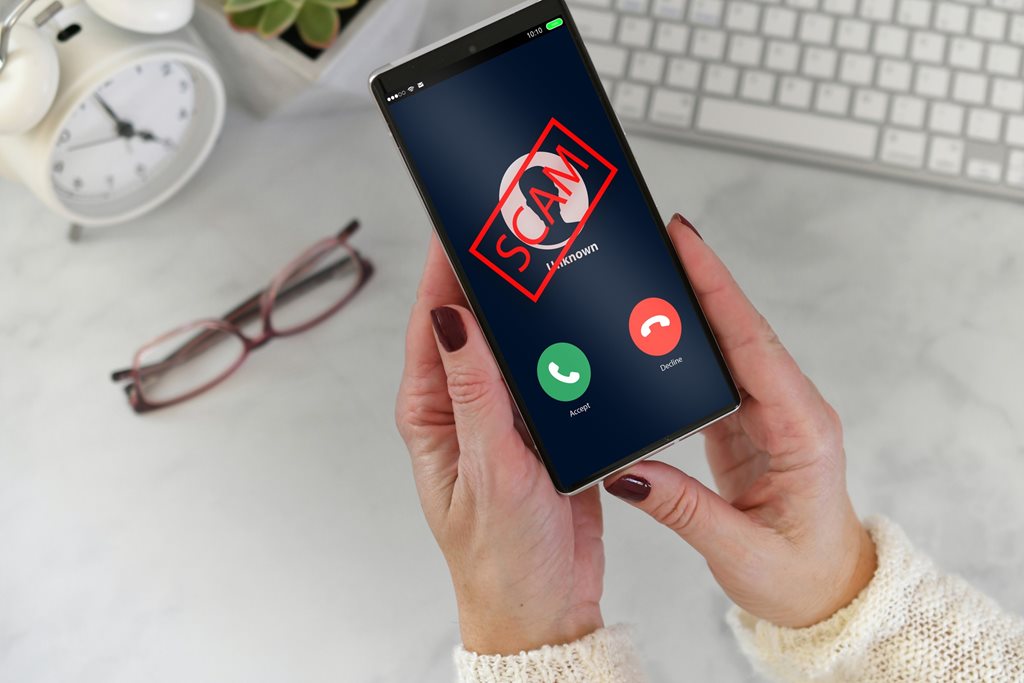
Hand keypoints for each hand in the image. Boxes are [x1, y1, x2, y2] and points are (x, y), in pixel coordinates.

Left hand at [395, 237, 604, 654]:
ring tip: (551, 258)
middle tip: (518, 224)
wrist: (548, 607)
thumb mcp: (487, 470)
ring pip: (518, 342)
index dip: (447, 266)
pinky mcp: (548, 426)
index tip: (464, 220)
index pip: (434, 321)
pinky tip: (583, 320)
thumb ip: (475, 392)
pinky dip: (567, 343)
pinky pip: (556, 370)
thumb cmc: (500, 558)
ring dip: (532, 306)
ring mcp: (508, 414)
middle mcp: (466, 406)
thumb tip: (454, 318)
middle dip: (494, 274)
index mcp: (434, 411)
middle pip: (475, 321)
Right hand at [604, 214, 875, 628]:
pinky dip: (686, 343)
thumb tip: (625, 471)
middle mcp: (789, 410)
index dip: (718, 290)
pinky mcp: (747, 423)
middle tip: (661, 238)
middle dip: (702, 279)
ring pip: (728, 344)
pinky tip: (657, 327)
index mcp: (801, 430)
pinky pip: (716, 371)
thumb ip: (681, 508)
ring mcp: (768, 414)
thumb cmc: (802, 576)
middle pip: (741, 329)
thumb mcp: (740, 550)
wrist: (827, 594)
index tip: (687, 243)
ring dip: (693, 306)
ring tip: (652, 270)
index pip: (753, 345)